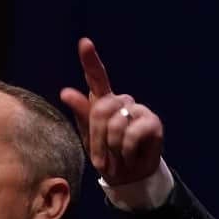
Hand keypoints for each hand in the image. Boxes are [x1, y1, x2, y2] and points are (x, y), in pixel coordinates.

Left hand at [60, 38, 163, 186]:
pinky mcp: (152, 122)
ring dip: (111, 148)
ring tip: (117, 156)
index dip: (90, 60)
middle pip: (101, 109)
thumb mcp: (88, 137)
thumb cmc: (106, 155)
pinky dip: (126, 152)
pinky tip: (130, 156)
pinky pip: (131, 135)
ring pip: (115, 123)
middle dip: (97, 138)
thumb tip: (66, 91)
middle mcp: (121, 101)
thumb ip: (81, 113)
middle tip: (101, 158)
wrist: (127, 176)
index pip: (97, 77)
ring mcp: (138, 109)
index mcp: (103, 102)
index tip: (84, 43)